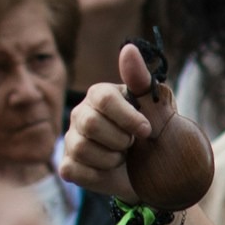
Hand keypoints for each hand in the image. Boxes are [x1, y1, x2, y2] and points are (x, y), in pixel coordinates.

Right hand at [60, 42, 170, 202]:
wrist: (152, 173)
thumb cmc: (153, 134)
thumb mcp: (156, 107)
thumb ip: (141, 80)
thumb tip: (128, 49)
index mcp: (99, 95)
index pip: (103, 98)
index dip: (127, 117)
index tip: (146, 130)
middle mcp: (80, 114)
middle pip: (91, 124)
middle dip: (120, 140)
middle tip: (133, 145)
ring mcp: (71, 140)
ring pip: (83, 149)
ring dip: (111, 159)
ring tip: (122, 157)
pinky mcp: (69, 165)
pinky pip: (76, 170)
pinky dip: (98, 175)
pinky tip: (109, 171)